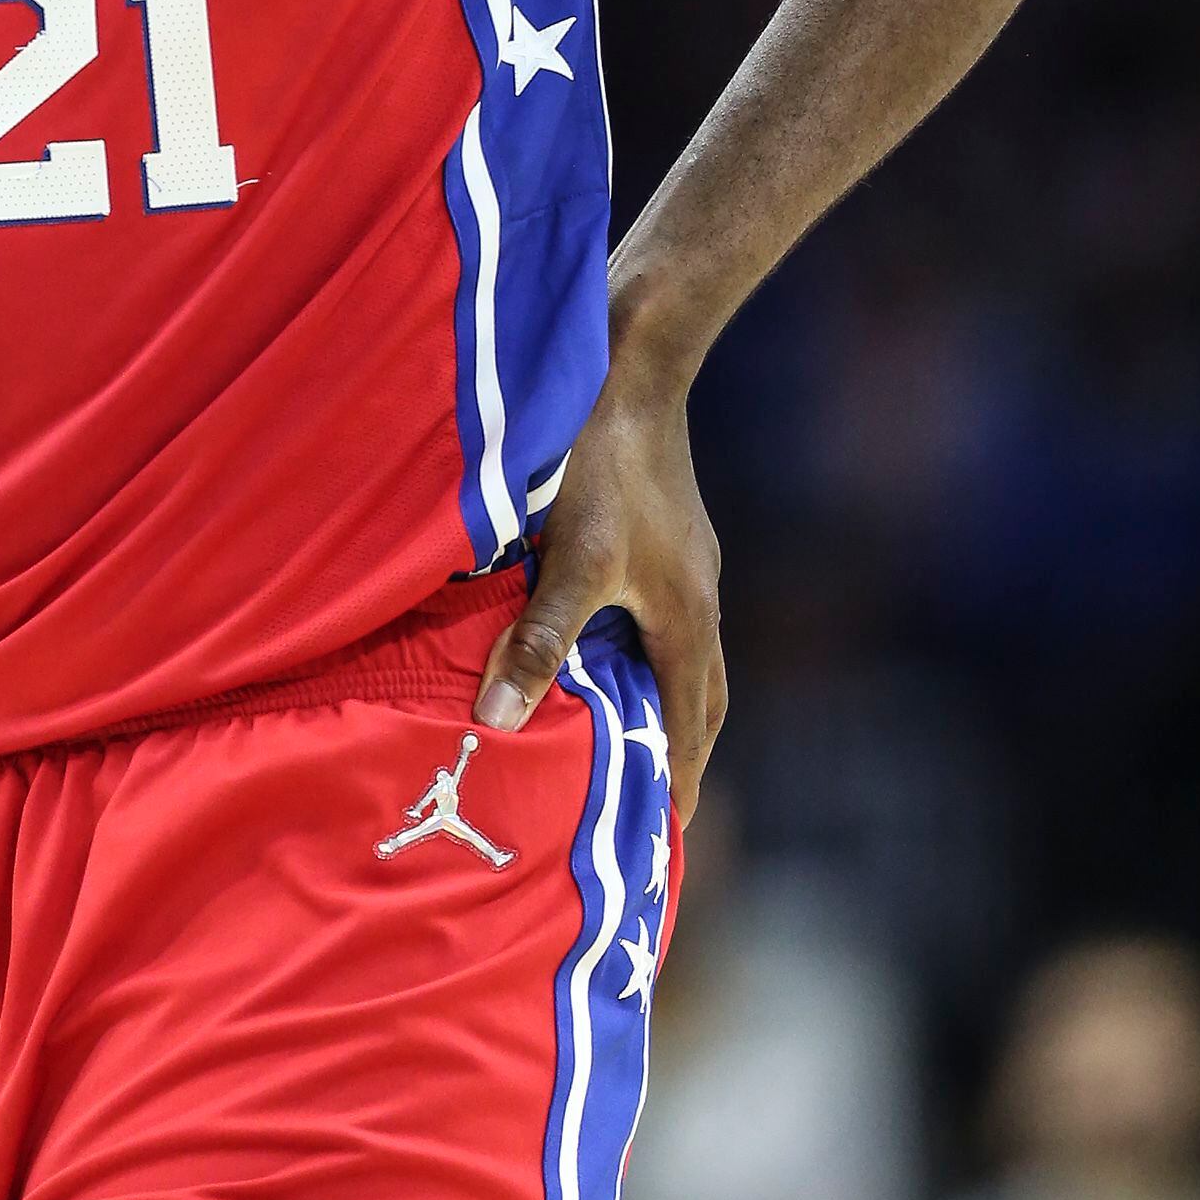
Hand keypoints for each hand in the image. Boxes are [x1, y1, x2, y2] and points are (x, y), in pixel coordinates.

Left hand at [472, 344, 724, 819]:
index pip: (691, 727)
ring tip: (627, 739)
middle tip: (655, 806)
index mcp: (687, 620)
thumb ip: (539, 639)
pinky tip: (602, 644)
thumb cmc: (601, 461)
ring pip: (682, 654)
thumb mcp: (572, 557)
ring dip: (662, 701)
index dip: (678, 783)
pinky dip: (643, 651)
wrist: (630, 359)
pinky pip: (661, 616)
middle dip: (680, 754)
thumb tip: (499, 719)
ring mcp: (686, 562)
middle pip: (700, 699)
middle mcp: (699, 598)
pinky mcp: (664, 531)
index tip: (669, 839)